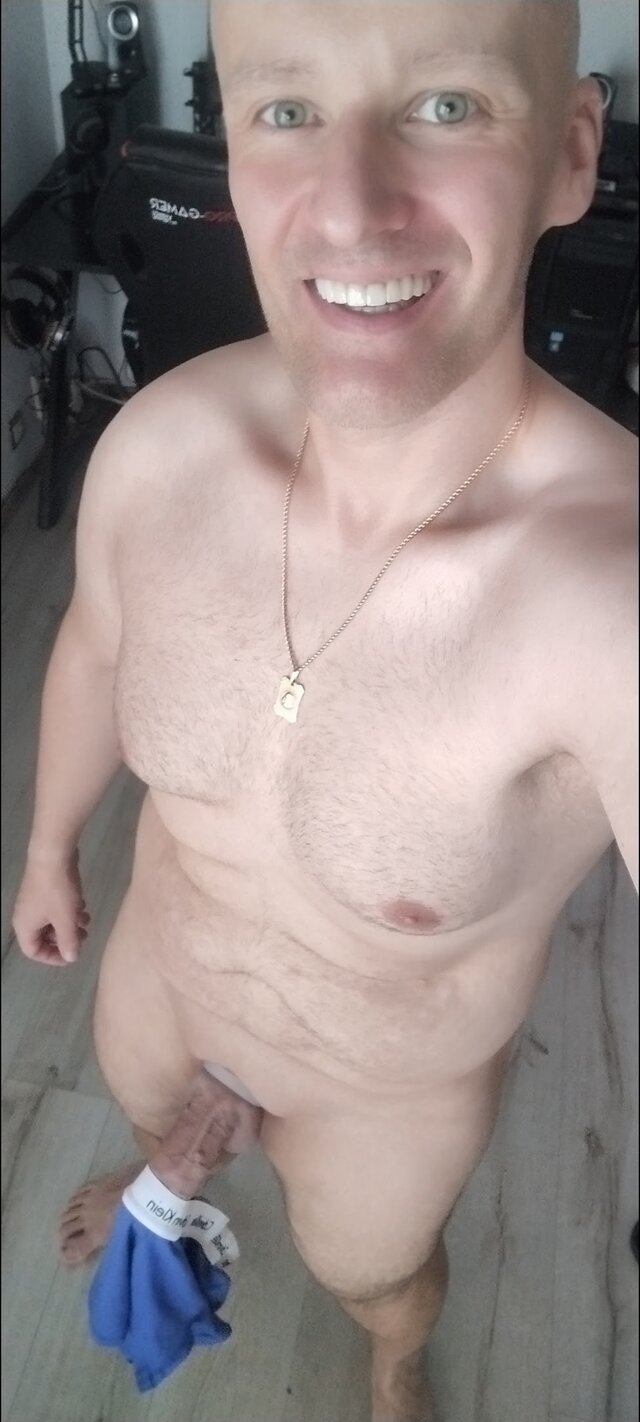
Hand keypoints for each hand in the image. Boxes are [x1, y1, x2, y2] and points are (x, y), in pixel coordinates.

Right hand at [11, 848, 90, 965]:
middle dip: (65, 938)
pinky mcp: (44, 887)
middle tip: (84, 936)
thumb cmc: (57, 890)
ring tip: (86, 920)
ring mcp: (34, 900)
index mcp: (24, 926)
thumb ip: (69, 942)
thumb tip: (71, 958)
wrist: (53, 853)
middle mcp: (26, 914)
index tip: (72, 954)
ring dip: (70, 923)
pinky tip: (82, 905)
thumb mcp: (66, 920)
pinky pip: (55, 906)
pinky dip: (68, 909)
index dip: (53, 957)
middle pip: (44, 936)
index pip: (33, 951)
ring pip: (52, 920)